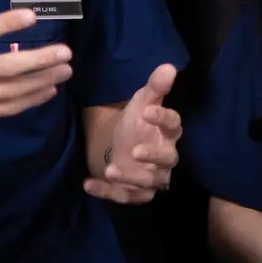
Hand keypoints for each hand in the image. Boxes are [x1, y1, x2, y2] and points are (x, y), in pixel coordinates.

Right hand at [0, 0, 70, 127]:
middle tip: (65, 52)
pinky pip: (4, 108)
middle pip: (3, 68)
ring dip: (40, 81)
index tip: (32, 16)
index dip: (6, 24)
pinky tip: (47, 90)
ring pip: (9, 91)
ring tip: (65, 69)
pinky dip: (28, 100)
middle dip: (38, 60)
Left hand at [86, 65, 182, 204]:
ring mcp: (151, 176)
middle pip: (167, 159)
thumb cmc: (138, 122)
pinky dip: (107, 192)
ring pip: (149, 182)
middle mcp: (164, 156)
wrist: (123, 144)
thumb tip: (169, 66)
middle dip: (153, 156)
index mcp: (168, 132)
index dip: (163, 119)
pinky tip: (88, 183)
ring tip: (110, 169)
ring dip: (130, 178)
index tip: (147, 112)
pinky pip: (125, 196)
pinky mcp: (136, 192)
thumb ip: (156, 87)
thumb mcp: (143, 101)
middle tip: (136, 151)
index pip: (173, 125)